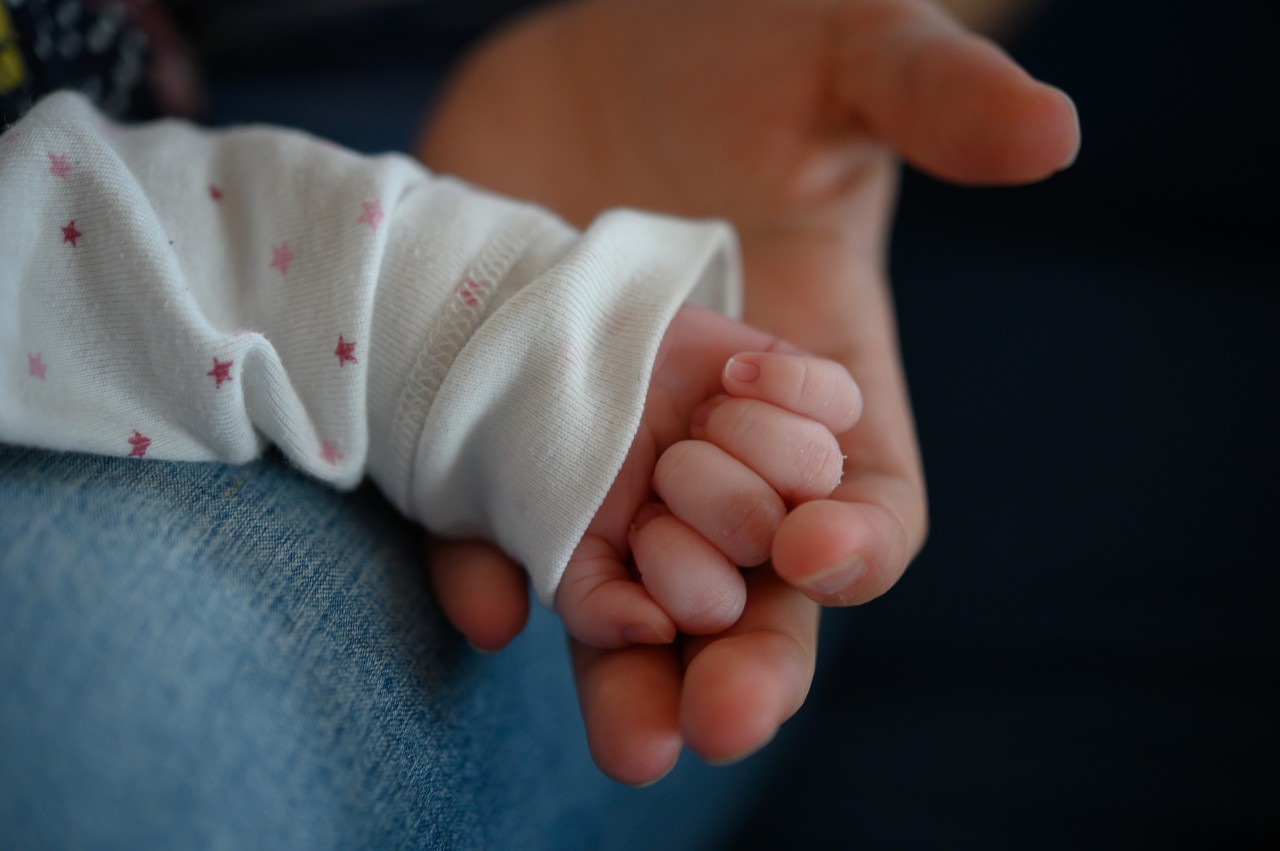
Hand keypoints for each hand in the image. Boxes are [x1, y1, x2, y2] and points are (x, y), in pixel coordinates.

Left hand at [421, 0, 1078, 782]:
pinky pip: (504, 523)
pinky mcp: (513, 418)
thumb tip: (1051, 131)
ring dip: (626, 665)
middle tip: (710, 718)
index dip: (857, 543)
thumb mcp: (850, 55)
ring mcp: (613, 439)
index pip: (869, 502)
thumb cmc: (754, 45)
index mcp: (823, 381)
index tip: (813, 552)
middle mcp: (723, 438)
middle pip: (751, 586)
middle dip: (743, 657)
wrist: (607, 49)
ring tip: (627, 732)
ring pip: (630, 586)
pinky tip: (486, 604)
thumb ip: (932, 96)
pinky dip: (493, 573)